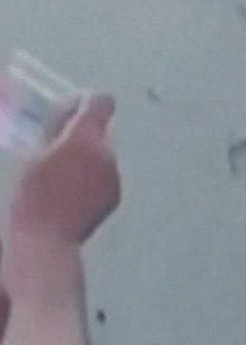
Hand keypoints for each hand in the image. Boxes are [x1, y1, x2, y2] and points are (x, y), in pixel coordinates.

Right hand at [8, 94, 119, 246]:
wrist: (46, 242)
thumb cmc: (32, 197)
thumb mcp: (34, 157)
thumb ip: (54, 132)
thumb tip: (65, 118)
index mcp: (84, 136)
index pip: (102, 102)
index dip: (87, 104)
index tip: (71, 114)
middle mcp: (106, 150)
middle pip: (100, 130)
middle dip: (83, 136)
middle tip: (59, 151)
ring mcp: (114, 174)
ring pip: (103, 153)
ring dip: (89, 158)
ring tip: (64, 178)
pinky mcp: (115, 194)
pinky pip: (105, 175)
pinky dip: (93, 178)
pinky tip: (74, 195)